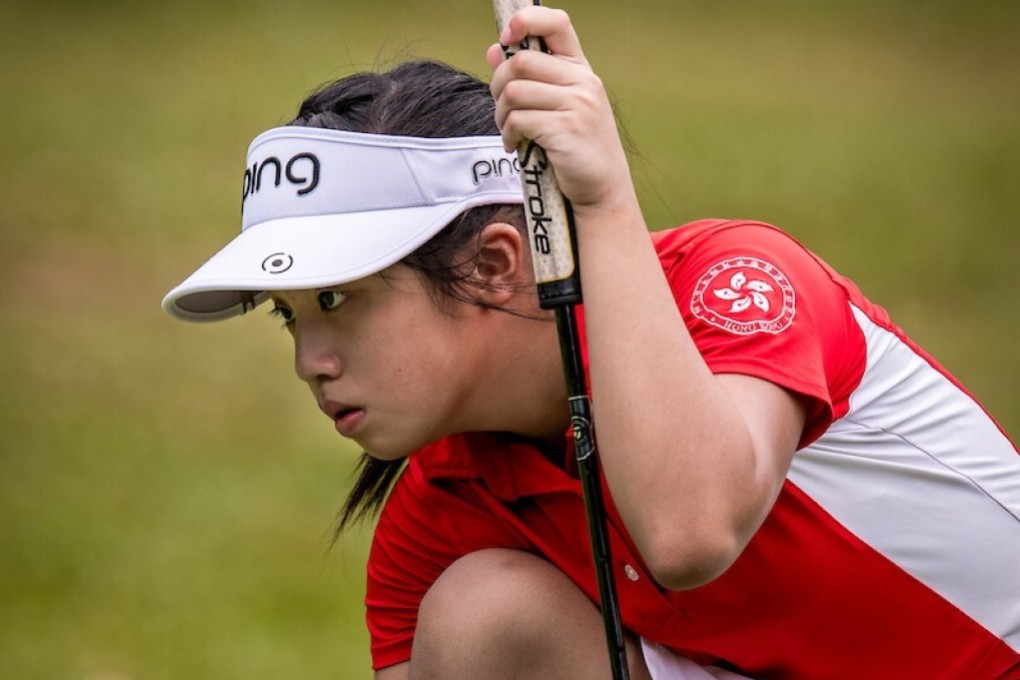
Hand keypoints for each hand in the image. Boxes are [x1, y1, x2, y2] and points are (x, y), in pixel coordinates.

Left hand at [486, 6, 634, 214]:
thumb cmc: (576, 147)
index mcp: (581, 69)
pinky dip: (509, 134)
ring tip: (509, 130)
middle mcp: (583, 81)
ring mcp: (577, 105)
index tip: (507, 36)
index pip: (556, 23)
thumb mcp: (558, 106)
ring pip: (514, 91)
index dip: (526, 19)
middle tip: (502, 109)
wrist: (602, 189)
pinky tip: (516, 146)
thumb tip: (495, 49)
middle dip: (498, 85)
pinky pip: (518, 119)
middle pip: (521, 62)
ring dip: (500, 114)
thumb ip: (530, 78)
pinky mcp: (566, 130)